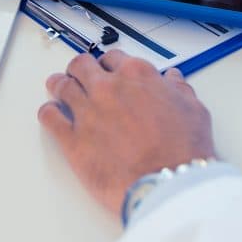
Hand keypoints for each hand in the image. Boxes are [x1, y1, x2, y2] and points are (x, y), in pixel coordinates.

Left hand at [37, 51, 215, 217]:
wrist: (169, 183)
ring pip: (62, 86)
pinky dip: (48, 113)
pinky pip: (50, 117)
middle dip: (80, 68)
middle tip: (79, 75)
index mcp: (137, 75)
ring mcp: (87, 112)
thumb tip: (173, 82)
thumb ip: (179, 90)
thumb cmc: (183, 151)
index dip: (109, 64)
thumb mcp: (193, 110)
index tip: (108, 70)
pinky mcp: (72, 139)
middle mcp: (108, 88)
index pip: (113, 58)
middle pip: (82, 66)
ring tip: (58, 87)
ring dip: (59, 85)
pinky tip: (50, 114)